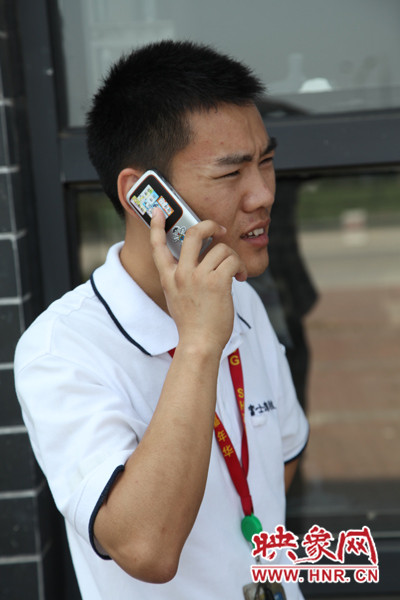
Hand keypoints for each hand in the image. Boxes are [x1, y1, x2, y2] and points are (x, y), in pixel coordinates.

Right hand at [150, 208, 246, 351]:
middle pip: (194, 234)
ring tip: (236, 272)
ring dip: (233, 258)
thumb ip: (183, 279)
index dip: (156, 226)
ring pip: (221, 248)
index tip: (158, 210)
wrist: (199, 344)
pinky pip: (232, 261)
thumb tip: (203, 262)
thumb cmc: (193, 324)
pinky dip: (240, 267)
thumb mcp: (177, 298)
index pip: (158, 246)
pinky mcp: (217, 283)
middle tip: (220, 230)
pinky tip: (241, 278)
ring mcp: (198, 277)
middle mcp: (181, 274)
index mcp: (169, 277)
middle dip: (210, 225)